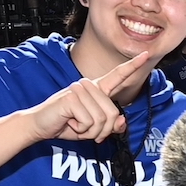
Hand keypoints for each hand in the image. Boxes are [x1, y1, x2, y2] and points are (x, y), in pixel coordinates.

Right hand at [23, 52, 150, 143]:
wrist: (39, 125)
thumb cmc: (65, 123)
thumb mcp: (92, 127)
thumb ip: (109, 125)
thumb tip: (121, 122)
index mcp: (96, 89)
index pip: (117, 76)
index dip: (133, 66)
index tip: (146, 55)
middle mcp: (89, 86)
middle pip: (113, 113)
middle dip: (102, 130)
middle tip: (88, 130)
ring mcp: (79, 90)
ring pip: (102, 119)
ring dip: (91, 131)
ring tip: (77, 125)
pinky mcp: (71, 98)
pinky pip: (89, 122)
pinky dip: (81, 129)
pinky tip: (70, 122)